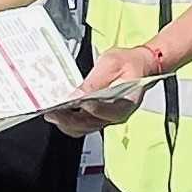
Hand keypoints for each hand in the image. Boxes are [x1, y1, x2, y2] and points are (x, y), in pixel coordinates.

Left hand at [43, 45, 159, 134]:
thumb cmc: (129, 63)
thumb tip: (77, 94)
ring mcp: (108, 119)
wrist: (139, 66)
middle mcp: (117, 115)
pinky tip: (60, 115)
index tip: (70, 104)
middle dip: (68, 119)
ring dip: (66, 123)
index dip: (86, 108)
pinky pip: (83, 126)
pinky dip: (70, 122)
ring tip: (52, 114)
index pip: (104, 110)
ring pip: (84, 128)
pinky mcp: (101, 118)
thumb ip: (95, 80)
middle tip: (52, 112)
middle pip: (89, 124)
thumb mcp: (111, 63)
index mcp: (125, 101)